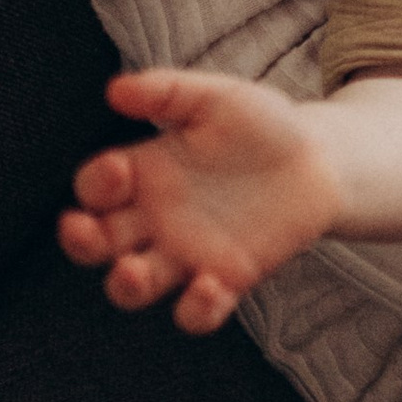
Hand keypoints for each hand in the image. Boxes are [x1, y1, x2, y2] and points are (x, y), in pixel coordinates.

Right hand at [61, 68, 341, 332]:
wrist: (321, 159)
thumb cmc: (263, 125)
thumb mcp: (217, 98)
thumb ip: (168, 92)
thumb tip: (115, 89)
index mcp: (145, 173)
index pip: (96, 188)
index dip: (95, 184)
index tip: (118, 169)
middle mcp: (155, 220)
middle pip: (96, 244)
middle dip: (81, 241)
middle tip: (83, 229)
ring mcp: (187, 254)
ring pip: (133, 287)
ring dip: (124, 286)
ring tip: (133, 271)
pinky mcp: (227, 280)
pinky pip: (196, 312)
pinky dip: (196, 309)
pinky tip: (210, 285)